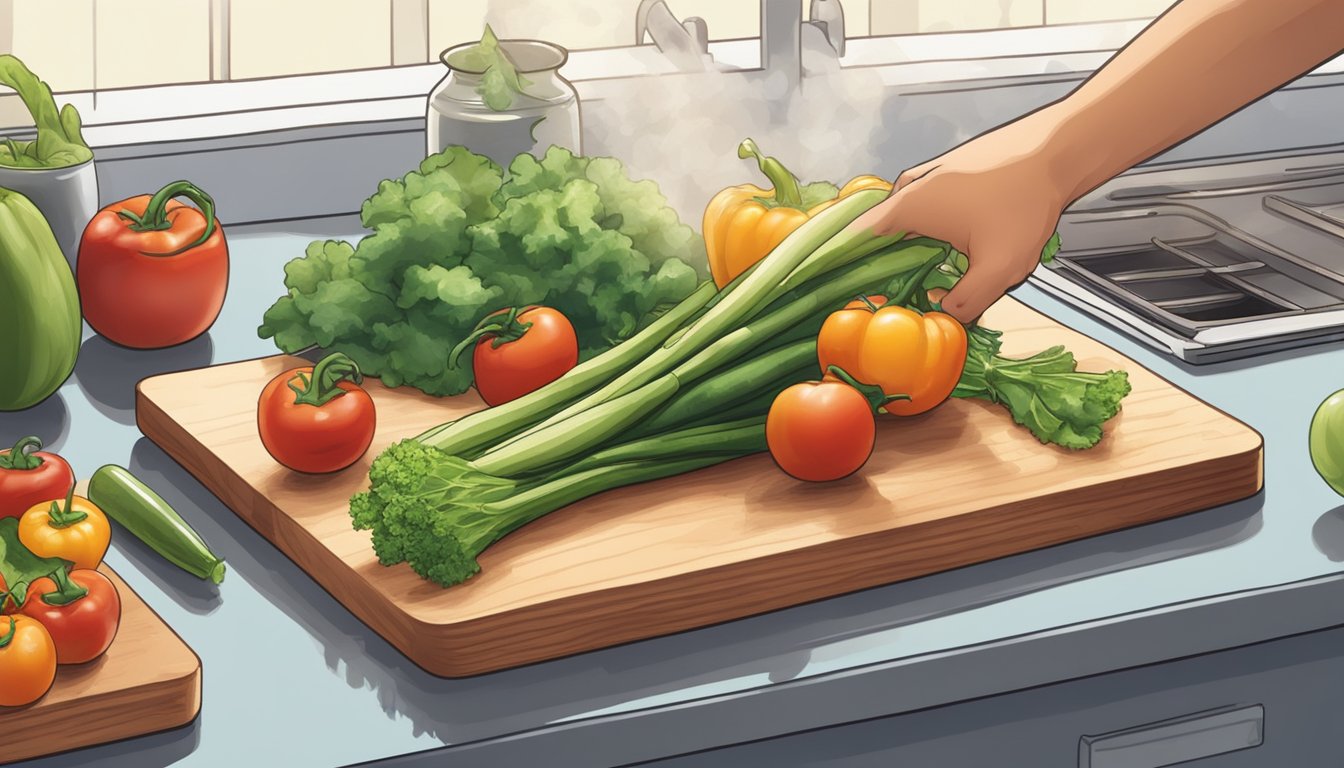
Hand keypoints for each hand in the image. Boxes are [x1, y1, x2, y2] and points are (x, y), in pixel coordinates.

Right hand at [851, 110, 1074, 322]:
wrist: (1057, 150)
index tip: (842, 287)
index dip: (844, 262)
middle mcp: (910, 188)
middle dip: (883, 262)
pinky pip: (923, 206)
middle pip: (881, 231)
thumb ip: (967, 301)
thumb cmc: (1024, 204)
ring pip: (904, 219)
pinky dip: (925, 228)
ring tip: (921, 275)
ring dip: (908, 246)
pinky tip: (949, 245)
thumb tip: (943, 314)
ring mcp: (929, 175)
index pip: (856, 237)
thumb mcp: (999, 268)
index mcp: (909, 207)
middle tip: (891, 293)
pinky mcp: (949, 171)